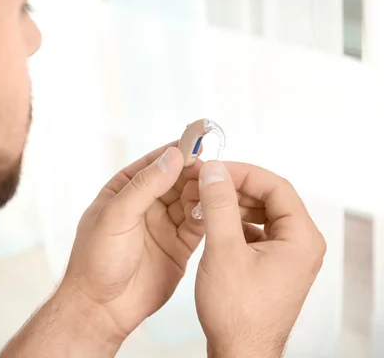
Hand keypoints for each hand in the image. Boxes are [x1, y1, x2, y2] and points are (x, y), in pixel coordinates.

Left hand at [59, 143, 204, 343]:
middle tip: (214, 169)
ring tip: (219, 188)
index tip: (199, 142)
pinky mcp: (180, 245)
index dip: (177, 152)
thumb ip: (145, 186)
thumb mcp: (116, 216)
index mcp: (124, 190)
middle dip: (195, 172)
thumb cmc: (97, 260)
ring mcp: (164, 224)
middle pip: (177, 179)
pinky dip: (209, 215)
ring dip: (204, 192)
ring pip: (191, 200)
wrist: (103, 307)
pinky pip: (199, 224)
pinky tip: (217, 209)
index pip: (155, 163)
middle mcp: (146, 204)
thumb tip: (173, 156)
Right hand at [182, 161, 326, 357]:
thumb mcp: (224, 250)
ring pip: (261, 214)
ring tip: (206, 203)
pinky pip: (256, 232)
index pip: (275, 186)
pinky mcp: (273, 266)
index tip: (214, 169)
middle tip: (207, 183)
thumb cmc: (237, 312)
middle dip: (235, 188)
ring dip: (233, 205)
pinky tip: (213, 225)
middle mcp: (301, 245)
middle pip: (270, 198)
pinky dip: (234, 224)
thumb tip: (214, 171)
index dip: (242, 173)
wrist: (239, 352)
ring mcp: (288, 256)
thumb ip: (220, 205)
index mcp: (301, 238)